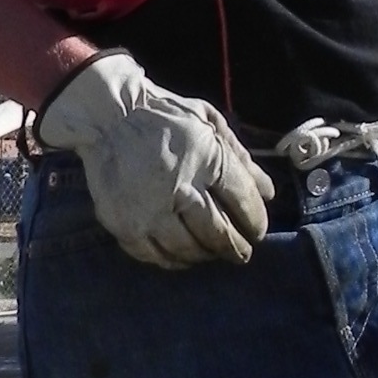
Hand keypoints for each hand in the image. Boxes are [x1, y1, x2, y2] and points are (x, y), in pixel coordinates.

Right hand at [36, 52, 272, 269]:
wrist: (110, 117)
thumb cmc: (166, 117)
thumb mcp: (209, 121)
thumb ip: (240, 156)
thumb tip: (268, 193)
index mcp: (205, 157)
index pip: (242, 200)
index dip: (255, 219)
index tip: (259, 229)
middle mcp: (179, 188)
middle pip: (218, 232)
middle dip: (236, 246)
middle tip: (243, 252)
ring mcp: (149, 212)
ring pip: (189, 249)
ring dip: (207, 255)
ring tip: (214, 252)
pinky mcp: (125, 227)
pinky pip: (157, 257)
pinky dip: (175, 261)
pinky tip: (184, 255)